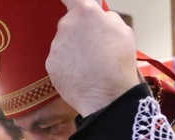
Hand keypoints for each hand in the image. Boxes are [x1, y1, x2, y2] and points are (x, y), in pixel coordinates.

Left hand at [46, 0, 139, 116]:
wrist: (107, 96)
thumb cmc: (119, 62)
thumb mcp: (124, 30)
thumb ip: (106, 18)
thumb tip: (99, 16)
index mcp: (85, 12)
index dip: (73, 1)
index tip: (70, 2)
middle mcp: (66, 25)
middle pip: (70, 23)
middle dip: (79, 32)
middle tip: (94, 48)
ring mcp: (55, 46)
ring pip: (64, 43)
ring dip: (73, 51)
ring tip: (89, 65)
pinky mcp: (50, 64)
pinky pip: (59, 60)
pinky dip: (67, 66)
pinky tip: (80, 74)